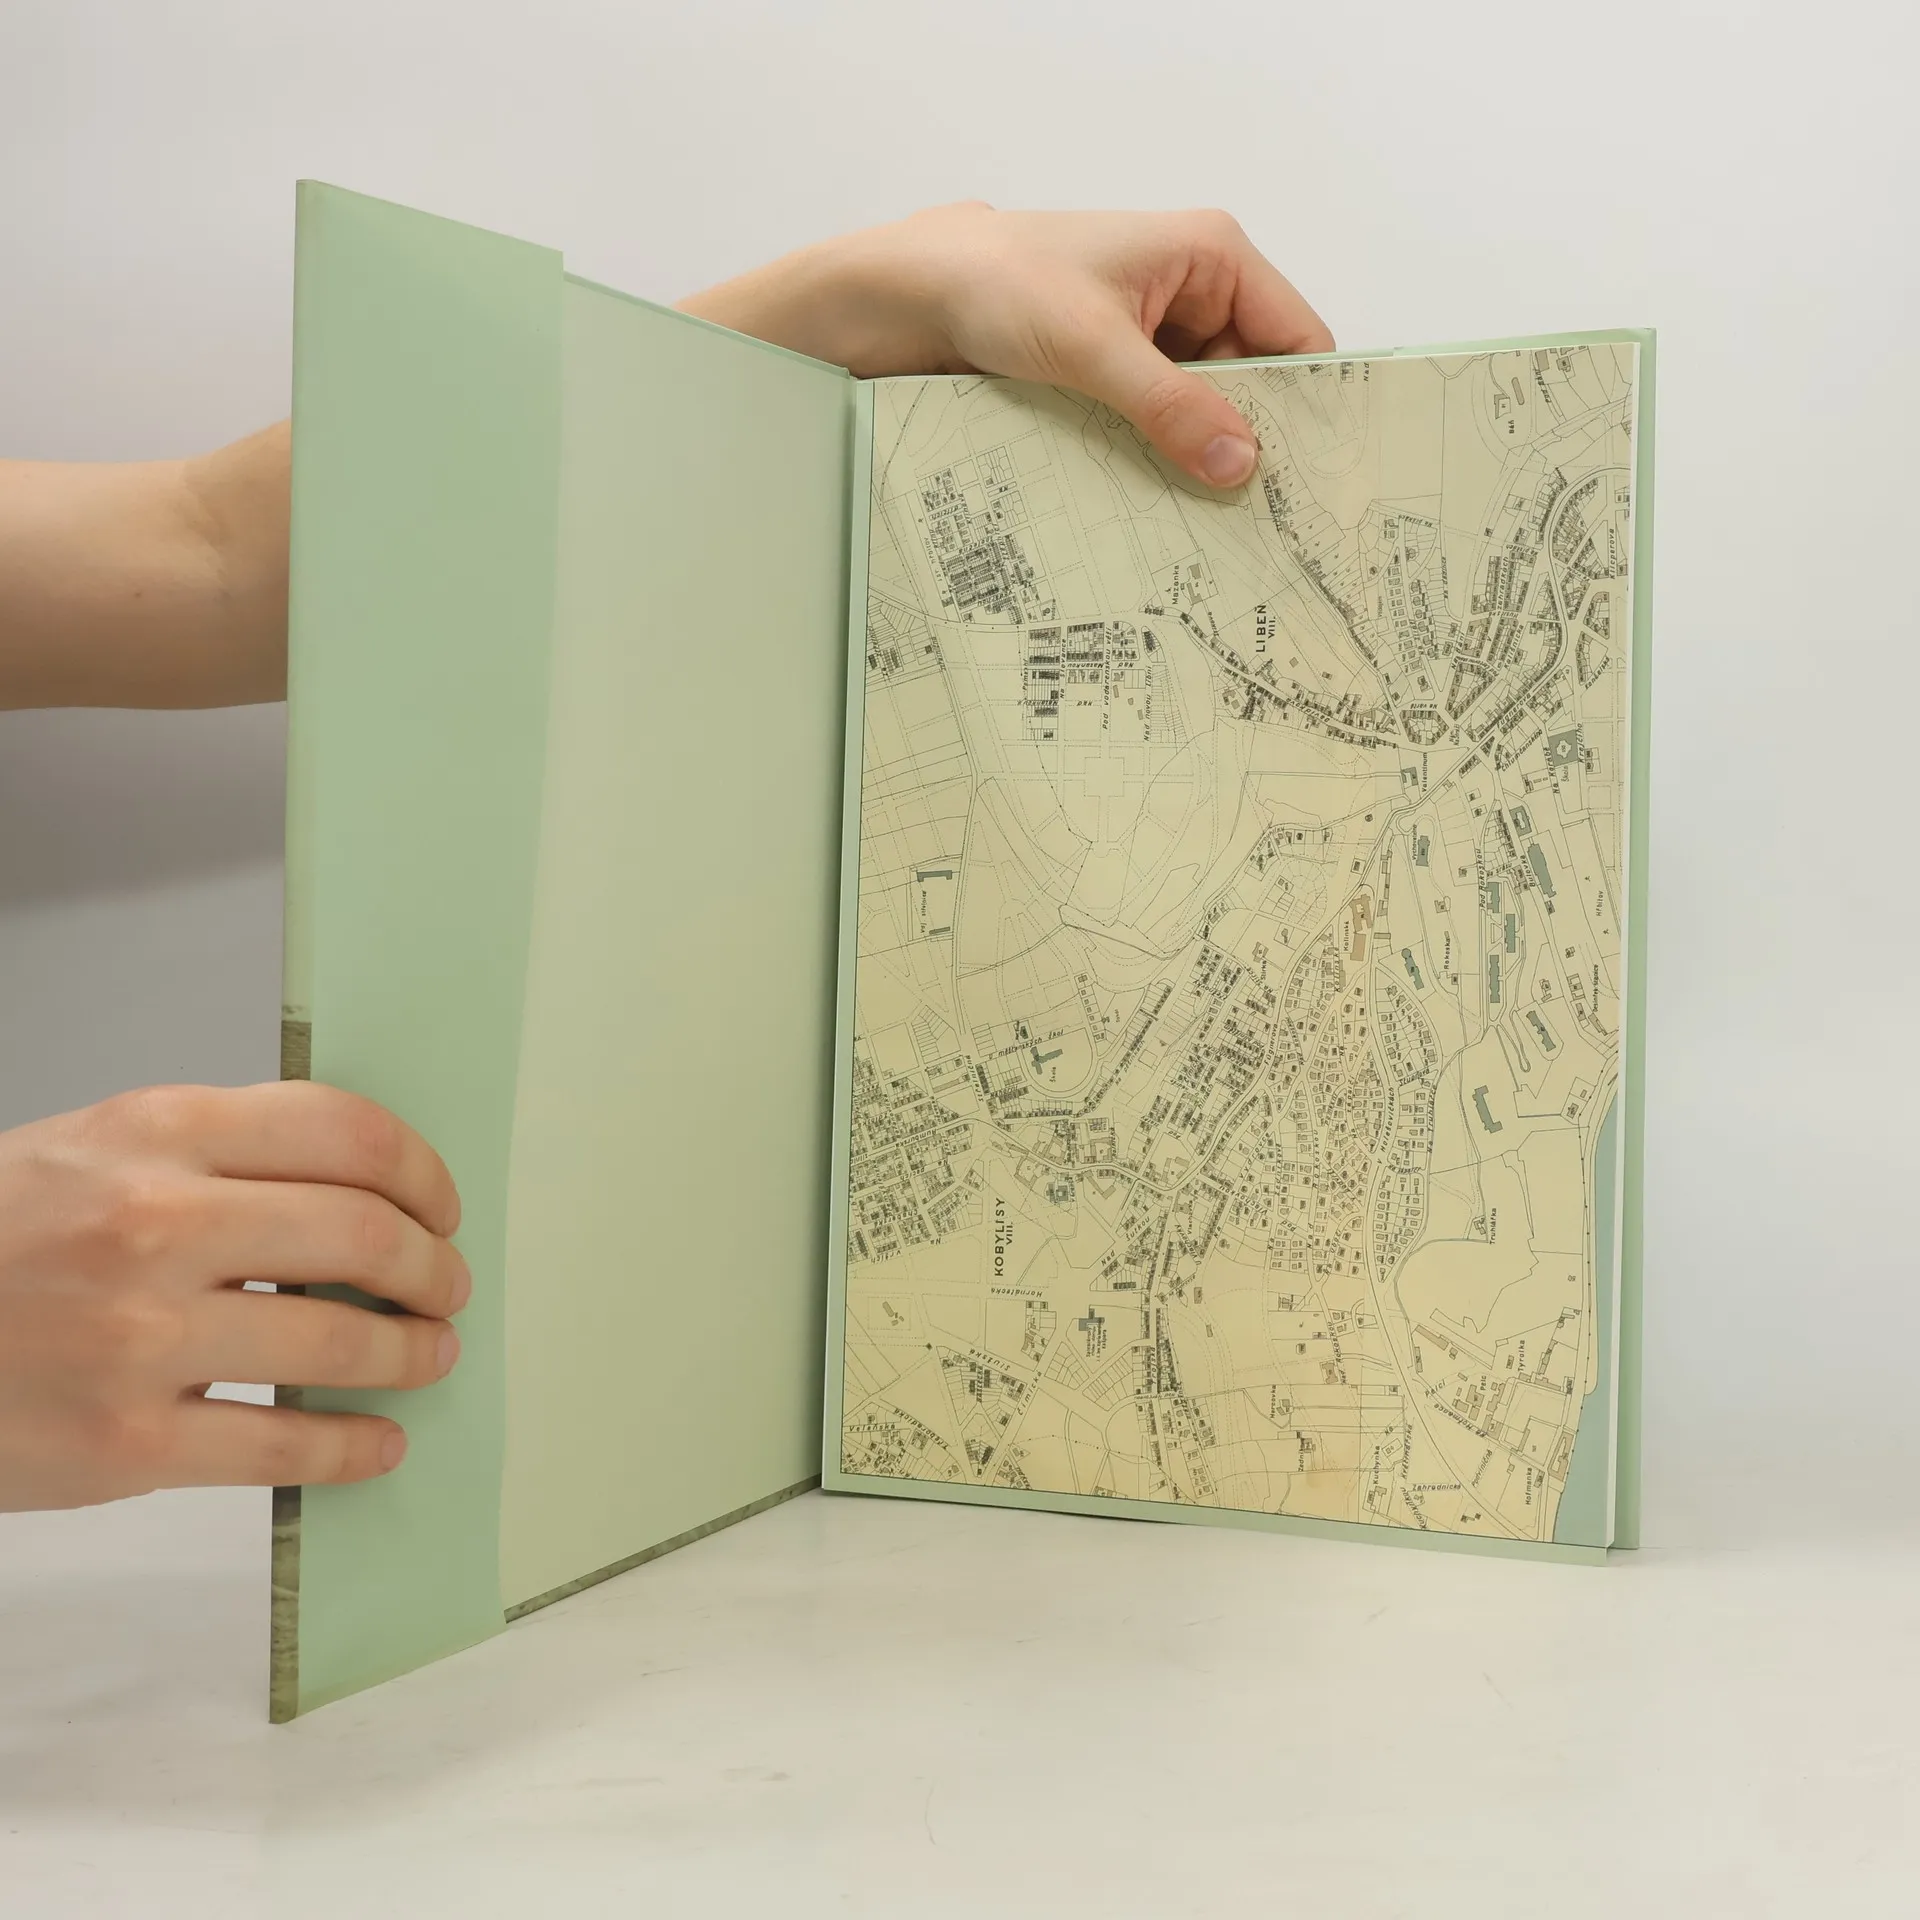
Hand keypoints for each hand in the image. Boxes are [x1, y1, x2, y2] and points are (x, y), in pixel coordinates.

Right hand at [0, 1082, 467, 1511]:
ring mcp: (140, 1337)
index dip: (423, 1175)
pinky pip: (283, 1446)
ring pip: (339, 1341)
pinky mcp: (126, 1443)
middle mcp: (154, 1224)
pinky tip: (380, 1443)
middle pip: (362, 1233)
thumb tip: (365, 1187)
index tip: (443, 1209)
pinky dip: (354, 1447)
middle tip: (448, 1288)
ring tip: (430, 1356)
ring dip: (412, 1352)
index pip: (345, 1132)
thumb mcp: (95, 1149)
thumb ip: (220, 1152)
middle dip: (432, 1267)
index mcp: (156, 1131)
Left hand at [678, 203, 1333, 488]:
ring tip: (1215, 527)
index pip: (1297, 338)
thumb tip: (1240, 463)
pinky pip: (1162, 421)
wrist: (910, 293)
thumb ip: (1170, 405)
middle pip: (1256, 382)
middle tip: (1265, 522)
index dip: (1311, 407)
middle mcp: (1193, 290)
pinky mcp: (1117, 371)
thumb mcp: (1092, 347)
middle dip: (1254, 442)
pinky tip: (1164, 506)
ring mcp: (1154, 334)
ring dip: (1203, 457)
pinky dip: (1163, 457)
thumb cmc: (997, 283)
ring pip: (1206, 409)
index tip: (1314, 480)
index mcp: (1212, 255)